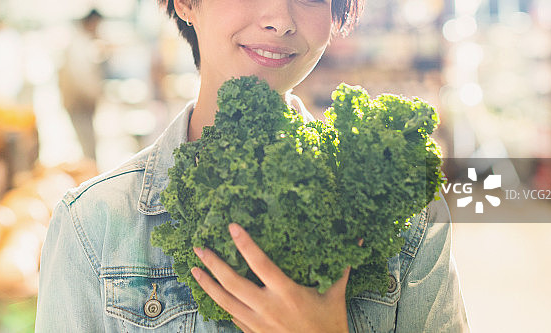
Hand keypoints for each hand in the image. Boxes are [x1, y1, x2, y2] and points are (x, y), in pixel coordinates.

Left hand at [191, 223, 350, 332]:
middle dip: (213, 263)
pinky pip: (230, 316)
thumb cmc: (330, 327)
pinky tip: (209, 292)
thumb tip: (356, 239)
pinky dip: (218, 302)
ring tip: (194, 269)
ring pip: (224, 301)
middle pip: (232, 282)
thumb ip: (341, 267)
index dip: (245, 244)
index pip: (260, 263)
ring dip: (207, 284)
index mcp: (287, 293)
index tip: (231, 227)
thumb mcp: (336, 295)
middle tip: (199, 247)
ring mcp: (257, 323)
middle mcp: (268, 308)